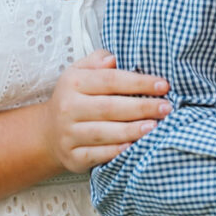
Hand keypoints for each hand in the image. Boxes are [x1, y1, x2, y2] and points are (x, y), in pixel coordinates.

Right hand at [41, 50, 170, 173]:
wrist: (49, 131)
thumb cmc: (74, 97)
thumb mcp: (79, 72)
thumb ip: (96, 61)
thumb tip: (113, 58)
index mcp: (73, 82)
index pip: (110, 80)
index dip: (138, 82)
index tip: (163, 85)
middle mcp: (68, 107)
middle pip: (110, 107)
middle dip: (142, 107)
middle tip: (166, 108)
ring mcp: (69, 134)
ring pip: (105, 133)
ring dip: (133, 130)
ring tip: (156, 127)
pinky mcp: (73, 156)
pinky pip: (98, 155)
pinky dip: (117, 152)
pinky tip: (134, 147)